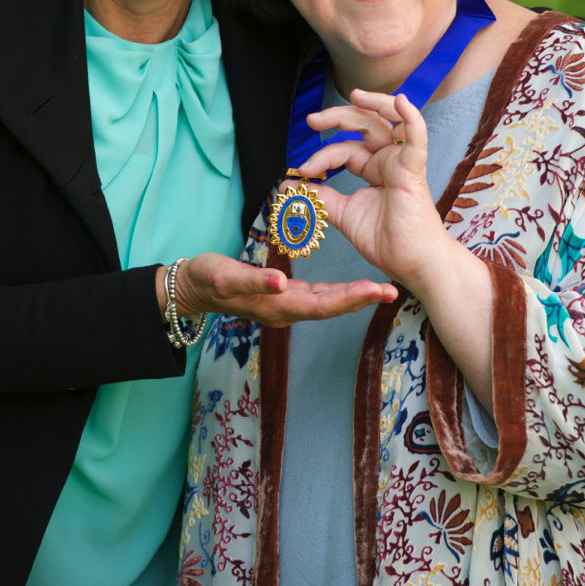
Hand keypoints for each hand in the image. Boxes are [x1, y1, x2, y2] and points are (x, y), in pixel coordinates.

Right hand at [164, 252, 396, 328]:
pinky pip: (318, 296)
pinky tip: (354, 288)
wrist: (192, 288)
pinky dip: (339, 292)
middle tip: (392, 291)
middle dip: (362, 299)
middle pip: (331, 307)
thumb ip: (253, 280)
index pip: (322, 305)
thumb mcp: (225, 276)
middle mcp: (286, 309)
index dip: (350, 299)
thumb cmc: (208, 278)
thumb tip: (281, 281)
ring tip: (382, 290)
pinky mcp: (284, 296)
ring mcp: (286, 304)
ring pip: (328, 303)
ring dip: (355, 297)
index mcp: (277, 306)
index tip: (375, 291)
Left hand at [297, 89, 494, 411]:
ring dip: (373, 104)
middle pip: (364, 125)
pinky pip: (416, 138)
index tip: (303, 173)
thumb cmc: (387, 242)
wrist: (412, 265)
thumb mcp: (343, 214)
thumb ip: (321, 197)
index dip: (322, 157)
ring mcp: (402, 162)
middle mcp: (388, 160)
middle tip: (312, 120)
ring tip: (355, 95)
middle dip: (337, 118)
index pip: (344, 150)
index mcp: (373, 168)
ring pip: (388, 122)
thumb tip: (289, 186)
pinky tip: (402, 101)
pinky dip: (411, 117)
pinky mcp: (414, 170)